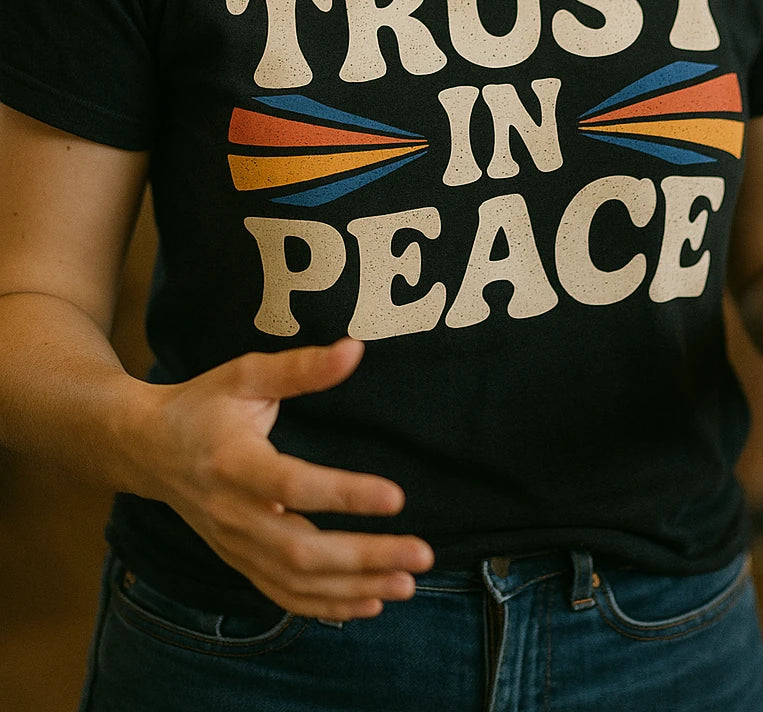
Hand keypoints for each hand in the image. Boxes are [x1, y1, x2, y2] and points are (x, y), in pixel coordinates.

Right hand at [141, 338, 433, 618]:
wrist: (147, 448)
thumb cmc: (202, 404)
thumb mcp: (246, 375)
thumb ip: (300, 368)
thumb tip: (356, 350)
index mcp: (234, 463)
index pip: (293, 486)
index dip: (345, 494)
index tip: (396, 496)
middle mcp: (232, 515)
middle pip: (301, 551)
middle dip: (365, 558)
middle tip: (421, 554)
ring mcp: (234, 546)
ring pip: (296, 582)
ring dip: (355, 589)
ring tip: (407, 583)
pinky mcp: (238, 561)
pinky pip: (283, 596)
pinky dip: (326, 607)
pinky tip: (369, 604)